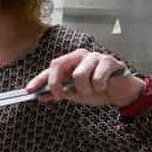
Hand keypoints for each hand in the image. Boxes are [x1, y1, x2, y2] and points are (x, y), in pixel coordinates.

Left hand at [25, 49, 144, 106]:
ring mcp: (95, 57)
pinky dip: (98, 87)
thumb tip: (41, 96)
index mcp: (70, 62)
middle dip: (56, 83)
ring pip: (79, 75)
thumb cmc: (98, 90)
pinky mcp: (109, 61)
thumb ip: (60, 93)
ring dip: (84, 89)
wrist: (121, 92)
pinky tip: (104, 86)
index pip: (50, 68)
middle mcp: (80, 56)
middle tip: (61, 96)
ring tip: (92, 91)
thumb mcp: (75, 94)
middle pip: (58, 64)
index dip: (39, 80)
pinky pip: (97, 78)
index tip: (29, 90)